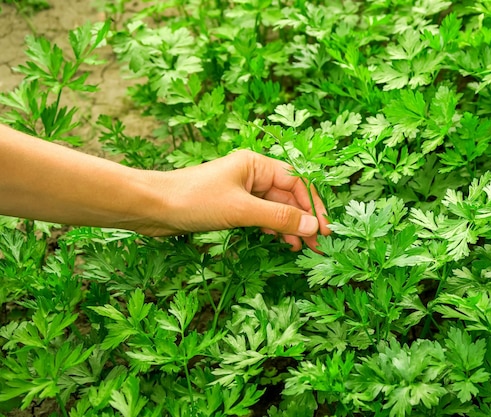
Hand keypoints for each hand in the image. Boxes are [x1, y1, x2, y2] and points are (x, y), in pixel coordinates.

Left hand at [147, 150, 330, 250]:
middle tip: (317, 245)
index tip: (325, 229)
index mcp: (256, 164)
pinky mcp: (231, 206)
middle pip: (289, 196)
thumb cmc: (193, 199)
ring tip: (300, 248)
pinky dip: (273, 228)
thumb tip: (313, 226)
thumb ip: (279, 217)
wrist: (152, 207)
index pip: (297, 182)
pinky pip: (261, 216)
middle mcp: (252, 174)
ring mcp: (242, 191)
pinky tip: (280, 241)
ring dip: (290, 226)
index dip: (313, 205)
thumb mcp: (241, 210)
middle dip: (304, 219)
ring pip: (276, 208)